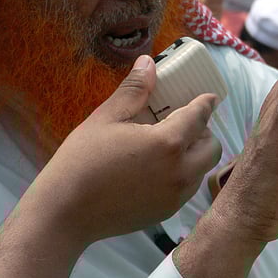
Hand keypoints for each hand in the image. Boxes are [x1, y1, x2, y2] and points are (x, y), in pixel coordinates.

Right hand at [25, 58, 222, 244]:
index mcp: (168, 144)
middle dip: (204, 133)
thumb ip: (134, 90)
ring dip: (194, 155)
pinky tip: (156, 169)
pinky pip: (187, 189)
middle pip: (212, 148)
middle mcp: (180, 172)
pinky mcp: (166, 213)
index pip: (199, 117)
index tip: (209, 98)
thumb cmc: (81, 161)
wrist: (65, 213)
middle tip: (183, 124)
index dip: (206, 104)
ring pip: (201, 170)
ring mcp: (175, 196)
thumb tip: (148, 63)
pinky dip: (182, 175)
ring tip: (168, 146)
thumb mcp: (106, 118)